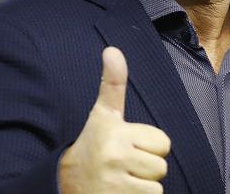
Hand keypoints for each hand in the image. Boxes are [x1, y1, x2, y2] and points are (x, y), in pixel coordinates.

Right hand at [58, 47, 170, 193]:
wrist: (66, 185)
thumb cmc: (92, 145)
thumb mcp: (102, 114)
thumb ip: (112, 83)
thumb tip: (112, 50)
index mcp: (114, 132)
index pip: (163, 142)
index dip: (149, 145)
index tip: (127, 145)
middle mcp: (115, 157)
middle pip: (161, 165)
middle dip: (146, 167)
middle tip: (123, 164)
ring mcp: (116, 184)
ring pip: (157, 186)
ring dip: (143, 186)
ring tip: (121, 179)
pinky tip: (122, 193)